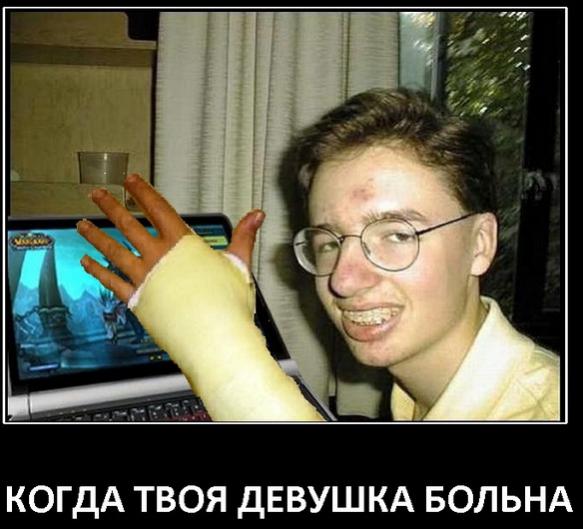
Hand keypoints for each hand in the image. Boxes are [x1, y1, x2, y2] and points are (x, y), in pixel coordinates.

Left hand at [77, 173, 264, 302]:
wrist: (214, 336)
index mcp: (181, 244)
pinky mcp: (136, 299)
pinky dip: (97, 271)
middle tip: (97, 195)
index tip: (130, 181)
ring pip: (112, 250)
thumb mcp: (238, 264)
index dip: (142, 192)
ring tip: (82, 225)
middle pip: (128, 224)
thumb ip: (243, 236)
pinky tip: (86, 263)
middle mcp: (158, 256)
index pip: (157, 208)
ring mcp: (144, 277)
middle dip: (111, 206)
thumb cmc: (227, 305)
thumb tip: (256, 216)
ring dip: (95, 236)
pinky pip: (111, 281)